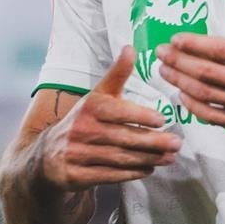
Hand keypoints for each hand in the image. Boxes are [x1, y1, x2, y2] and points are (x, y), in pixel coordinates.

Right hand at [36, 47, 180, 189]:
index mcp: (90, 106)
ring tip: (169, 157)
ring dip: (148, 159)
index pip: (118, 111)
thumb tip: (130, 48)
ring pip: (119, 158)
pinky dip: (131, 174)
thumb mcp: (97, 96)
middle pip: (123, 137)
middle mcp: (81, 129)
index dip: (140, 115)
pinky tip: (148, 170)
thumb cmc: (83, 120)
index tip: (162, 120)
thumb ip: (117, 74)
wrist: (47, 155)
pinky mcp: (75, 175)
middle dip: (153, 142)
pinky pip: (109, 175)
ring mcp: (76, 153)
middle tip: (177, 143)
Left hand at [156, 0, 224, 134]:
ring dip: (179, 82)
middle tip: (160, 53)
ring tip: (164, 71)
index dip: (192, 44)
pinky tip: (181, 96)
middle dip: (177, 61)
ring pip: (203, 93)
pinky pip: (212, 116)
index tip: (175, 39)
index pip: (216, 50)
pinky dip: (194, 107)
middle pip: (203, 72)